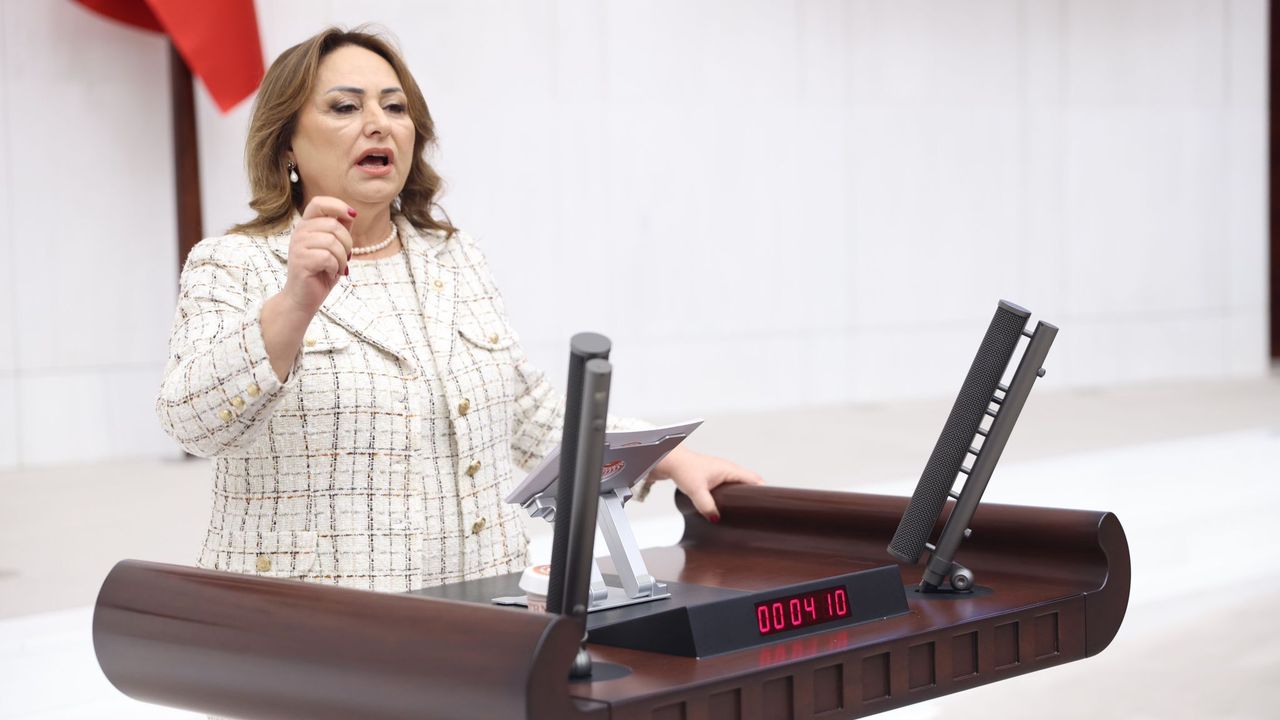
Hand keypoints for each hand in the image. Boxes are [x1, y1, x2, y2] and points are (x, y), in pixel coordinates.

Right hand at [281, 196, 355, 316]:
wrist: (304, 298)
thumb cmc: (321, 271)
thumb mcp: (335, 247)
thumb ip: (340, 229)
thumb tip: (351, 213)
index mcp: (307, 225)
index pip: (319, 202)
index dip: (338, 206)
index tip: (352, 216)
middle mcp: (299, 232)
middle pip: (333, 224)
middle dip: (347, 243)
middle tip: (344, 257)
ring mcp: (297, 246)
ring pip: (332, 241)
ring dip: (342, 258)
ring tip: (337, 267)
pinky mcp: (300, 261)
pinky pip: (327, 257)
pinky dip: (335, 267)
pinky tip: (330, 273)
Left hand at [649, 446, 763, 521]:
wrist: (669, 461)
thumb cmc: (683, 468)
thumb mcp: (696, 490)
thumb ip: (706, 505)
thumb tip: (716, 519)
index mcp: (730, 470)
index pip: (755, 480)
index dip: (764, 492)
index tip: (768, 505)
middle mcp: (728, 471)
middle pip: (749, 485)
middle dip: (754, 498)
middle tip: (757, 514)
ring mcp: (721, 475)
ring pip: (738, 487)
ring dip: (741, 498)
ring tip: (744, 514)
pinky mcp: (713, 479)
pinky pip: (729, 489)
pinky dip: (731, 498)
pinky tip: (727, 509)